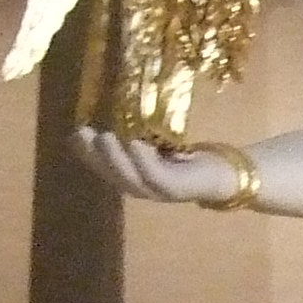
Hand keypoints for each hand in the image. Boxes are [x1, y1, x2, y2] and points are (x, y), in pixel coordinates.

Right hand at [73, 129, 238, 202]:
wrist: (228, 175)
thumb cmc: (193, 158)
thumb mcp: (162, 145)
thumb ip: (142, 136)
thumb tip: (120, 110)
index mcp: (136, 178)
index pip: (106, 168)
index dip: (88, 154)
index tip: (74, 133)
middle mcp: (144, 188)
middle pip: (114, 175)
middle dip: (96, 156)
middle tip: (83, 133)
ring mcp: (160, 192)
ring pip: (131, 179)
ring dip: (116, 159)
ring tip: (104, 135)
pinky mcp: (178, 190)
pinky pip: (157, 177)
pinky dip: (144, 162)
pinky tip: (135, 144)